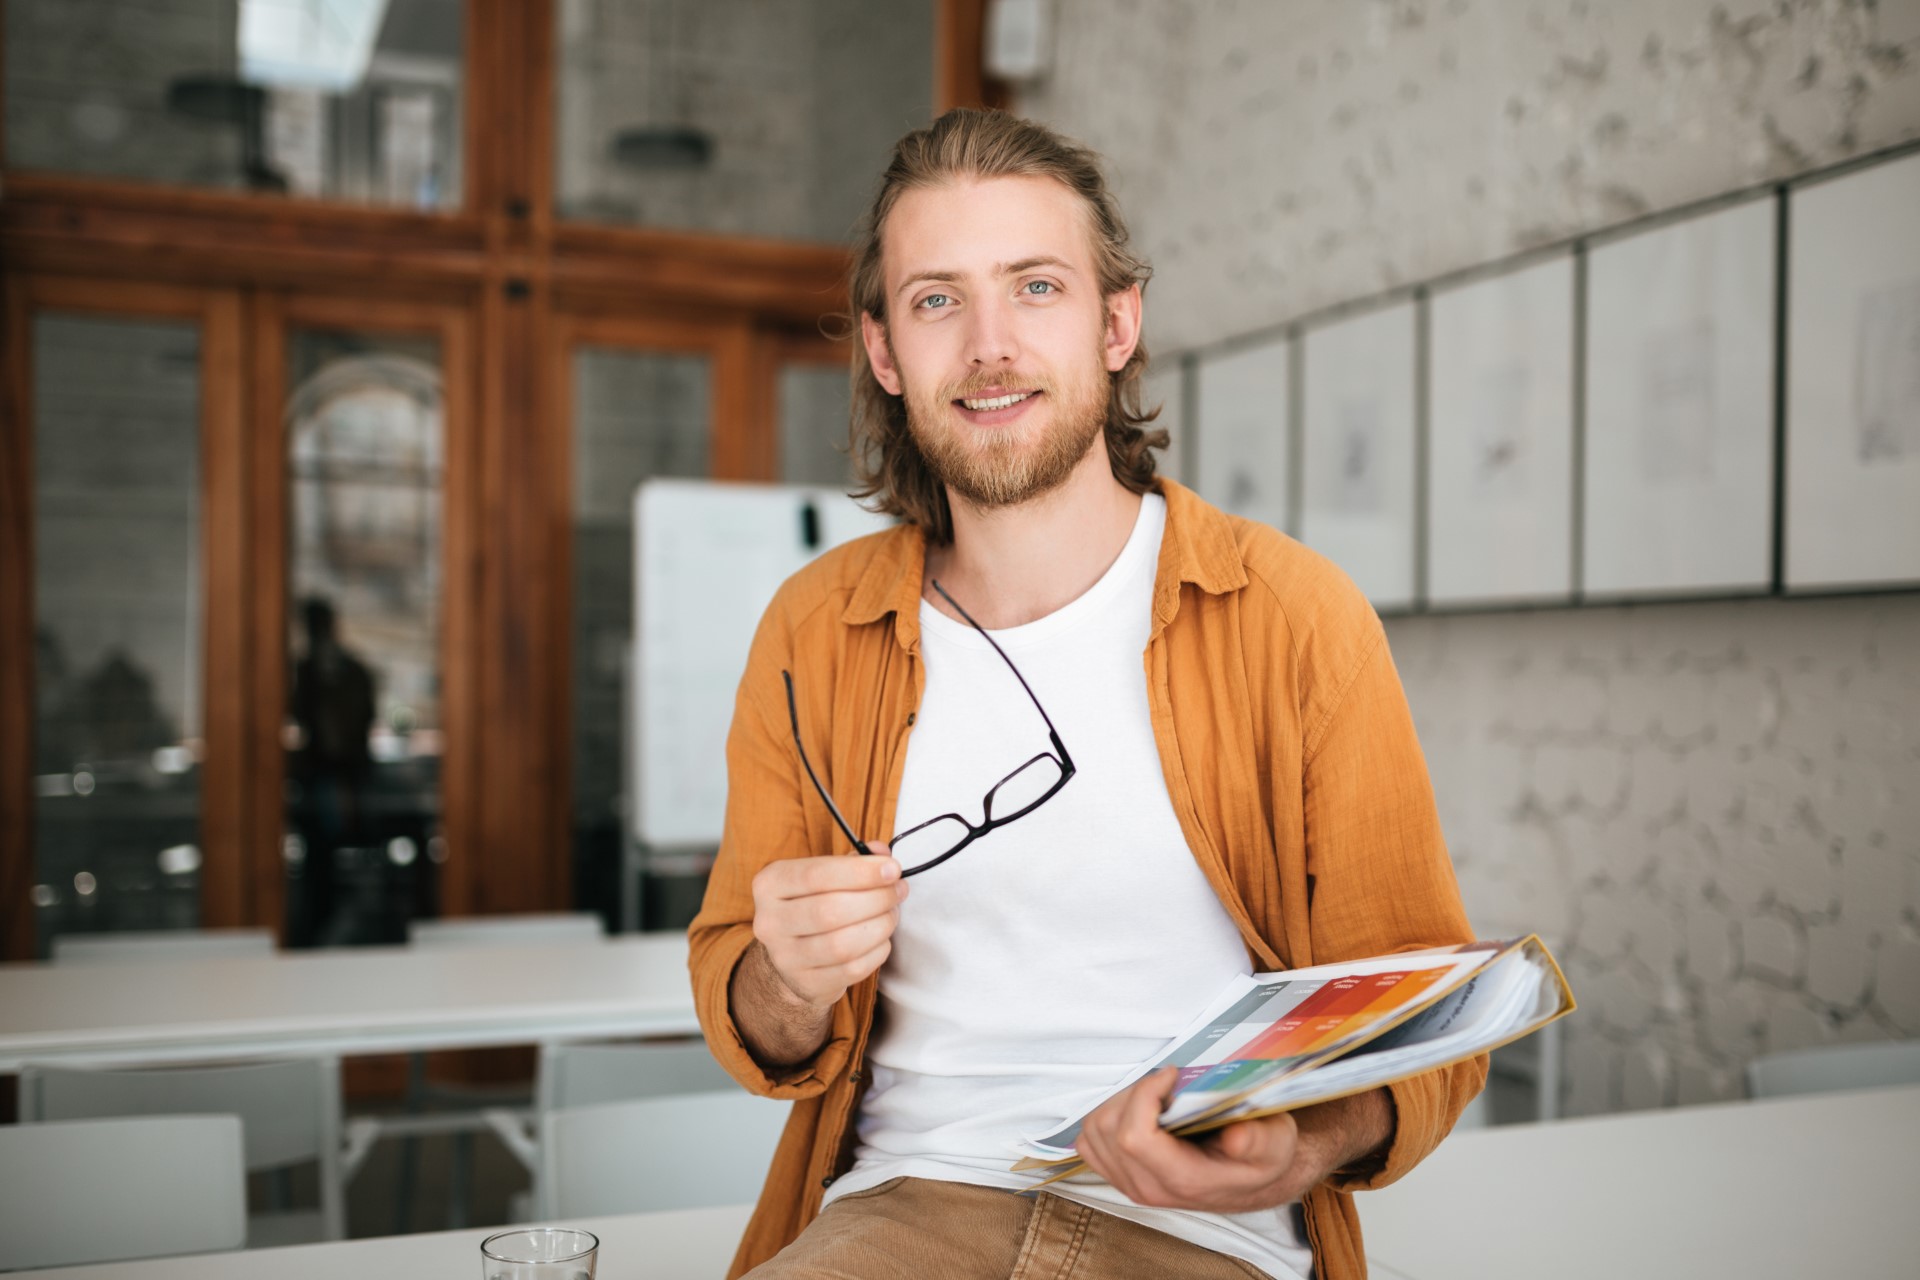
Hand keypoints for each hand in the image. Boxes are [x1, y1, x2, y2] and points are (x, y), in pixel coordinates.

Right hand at [750, 841, 906, 1011]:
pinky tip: (880, 939)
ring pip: (842, 945)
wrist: (793, 956)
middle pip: (830, 910)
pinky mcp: (806, 983)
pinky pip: (852, 969)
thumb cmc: (814, 904)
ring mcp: (785, 957)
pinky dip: (876, 951)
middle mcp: (770, 921)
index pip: (815, 875)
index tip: (892, 869)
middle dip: (876, 899)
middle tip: (897, 891)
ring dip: (879, 926)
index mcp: (770, 884)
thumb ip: (854, 861)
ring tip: (891, 914)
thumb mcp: (824, 874)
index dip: (860, 872)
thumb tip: (882, 854)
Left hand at [1074, 1069, 1391, 1213]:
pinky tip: (1138, 1109)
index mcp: (1183, 1180)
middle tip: (1166, 1082)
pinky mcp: (1121, 1176)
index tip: (1172, 1075)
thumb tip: (1235, 1138)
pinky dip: (1106, 1117)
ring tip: (1153, 1094)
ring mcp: (1131, 1184)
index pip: (1133, 1137)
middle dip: (1132, 1092)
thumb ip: (1258, 1140)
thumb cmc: (1264, 1155)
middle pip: (1108, 1130)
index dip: (1144, 1095)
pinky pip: (1090, 1143)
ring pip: (1094, 1134)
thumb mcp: (1275, 1144)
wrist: (1256, 1179)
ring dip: (1118, 1102)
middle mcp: (1149, 1188)